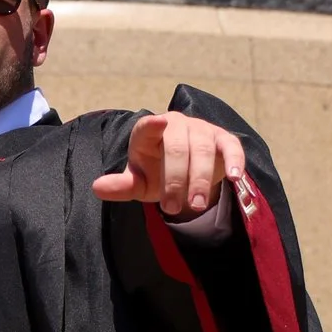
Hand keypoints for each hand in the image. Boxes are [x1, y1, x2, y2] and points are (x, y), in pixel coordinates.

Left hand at [91, 109, 247, 216]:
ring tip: (195, 206)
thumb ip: (121, 185)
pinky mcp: (223, 139)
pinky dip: (234, 160)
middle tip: (172, 208)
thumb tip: (97, 188)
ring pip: (202, 149)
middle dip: (174, 179)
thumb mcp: (140, 181)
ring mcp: (201, 130)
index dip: (152, 124)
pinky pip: (231, 146)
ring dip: (198, 178)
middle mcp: (176, 125)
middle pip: (176, 147)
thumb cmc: (158, 172)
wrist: (187, 169)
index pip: (148, 126)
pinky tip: (234, 177)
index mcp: (149, 131)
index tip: (158, 123)